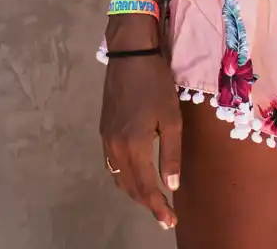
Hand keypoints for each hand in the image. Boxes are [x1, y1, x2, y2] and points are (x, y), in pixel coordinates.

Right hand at [99, 53, 182, 230]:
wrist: (130, 55)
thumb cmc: (155, 83)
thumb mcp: (172, 117)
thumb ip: (171, 153)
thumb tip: (171, 185)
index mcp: (134, 146)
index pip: (146, 187)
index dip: (158, 207)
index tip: (170, 221)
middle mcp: (115, 147)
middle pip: (129, 187)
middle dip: (147, 203)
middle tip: (164, 214)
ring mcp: (106, 139)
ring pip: (118, 178)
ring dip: (134, 191)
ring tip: (152, 198)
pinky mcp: (104, 130)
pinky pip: (112, 164)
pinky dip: (124, 176)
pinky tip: (135, 174)